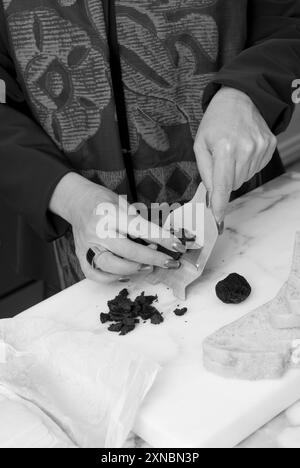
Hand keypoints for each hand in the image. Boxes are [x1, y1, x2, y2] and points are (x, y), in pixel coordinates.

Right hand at [49, 173, 185, 282]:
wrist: (75, 201)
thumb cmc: (103, 201)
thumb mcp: (124, 203)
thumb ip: (140, 222)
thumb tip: (163, 239)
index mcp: (110, 214)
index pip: (141, 228)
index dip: (162, 238)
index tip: (178, 246)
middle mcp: (97, 231)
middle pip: (128, 251)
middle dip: (153, 258)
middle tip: (170, 262)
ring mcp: (87, 246)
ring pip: (112, 267)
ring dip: (135, 270)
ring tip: (149, 266)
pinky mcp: (80, 256)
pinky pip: (96, 275)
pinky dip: (113, 279)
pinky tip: (127, 275)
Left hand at [194, 87, 276, 224]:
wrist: (240, 98)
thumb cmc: (216, 121)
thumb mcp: (200, 144)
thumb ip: (205, 172)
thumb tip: (212, 195)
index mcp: (225, 149)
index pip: (222, 186)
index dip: (219, 205)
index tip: (217, 220)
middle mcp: (245, 149)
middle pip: (233, 184)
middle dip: (224, 180)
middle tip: (221, 160)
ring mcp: (260, 148)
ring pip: (244, 178)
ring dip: (236, 171)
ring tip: (232, 151)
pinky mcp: (269, 146)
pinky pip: (255, 169)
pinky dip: (247, 164)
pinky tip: (243, 149)